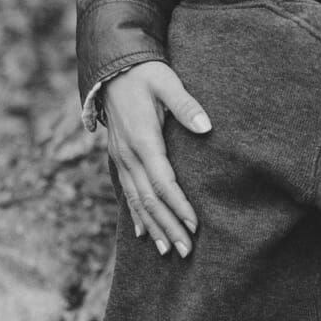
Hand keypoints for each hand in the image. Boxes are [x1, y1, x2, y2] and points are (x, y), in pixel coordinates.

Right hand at [103, 63, 210, 256]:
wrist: (113, 68)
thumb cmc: (146, 74)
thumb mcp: (168, 83)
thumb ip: (186, 106)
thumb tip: (207, 127)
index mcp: (143, 140)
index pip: (162, 182)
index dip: (179, 206)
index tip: (195, 226)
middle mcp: (128, 155)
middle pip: (149, 199)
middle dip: (168, 226)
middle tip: (186, 251)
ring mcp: (121, 158)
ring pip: (136, 200)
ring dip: (153, 226)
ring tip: (169, 250)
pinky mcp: (119, 157)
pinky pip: (127, 191)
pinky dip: (136, 214)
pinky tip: (143, 232)